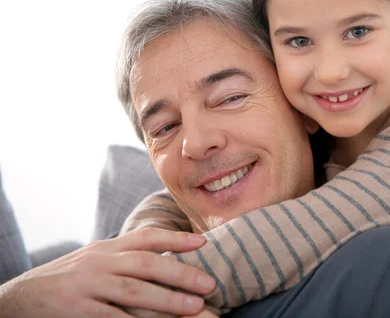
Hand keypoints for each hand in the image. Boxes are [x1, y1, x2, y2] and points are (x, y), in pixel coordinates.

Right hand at [0, 228, 215, 317]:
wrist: (22, 297)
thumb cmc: (70, 278)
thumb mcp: (96, 258)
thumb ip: (126, 255)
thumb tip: (167, 256)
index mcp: (107, 248)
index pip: (146, 237)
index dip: (176, 239)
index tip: (202, 243)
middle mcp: (100, 263)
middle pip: (146, 264)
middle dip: (180, 273)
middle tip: (209, 283)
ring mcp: (89, 287)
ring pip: (133, 291)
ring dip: (167, 299)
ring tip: (195, 307)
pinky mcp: (78, 311)